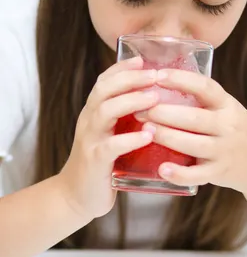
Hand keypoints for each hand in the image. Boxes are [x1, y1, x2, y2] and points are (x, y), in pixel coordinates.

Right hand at [57, 57, 158, 220]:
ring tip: (155, 97)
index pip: (104, 81)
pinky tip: (149, 135)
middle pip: (104, 90)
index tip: (142, 59)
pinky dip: (130, 139)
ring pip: (105, 111)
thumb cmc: (103, 163)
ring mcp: (90, 140)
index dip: (122, 68)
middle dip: (130, 79)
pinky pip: (111, 146)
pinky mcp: (95, 161)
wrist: (76, 197)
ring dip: (131, 101)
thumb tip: (160, 100)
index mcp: (94, 112)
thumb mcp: (111, 134)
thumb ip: (127, 118)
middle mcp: (89, 121)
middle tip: (155, 75)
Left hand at [138, 69, 246, 191]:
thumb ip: (200, 98)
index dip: (181, 80)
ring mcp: (224, 151)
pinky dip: (179, 174)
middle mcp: (228, 126)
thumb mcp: (225, 108)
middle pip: (194, 118)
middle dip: (164, 112)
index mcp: (227, 105)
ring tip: (145, 129)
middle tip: (140, 108)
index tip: (158, 75)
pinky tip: (161, 168)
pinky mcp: (219, 172)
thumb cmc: (233, 128)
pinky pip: (197, 175)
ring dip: (166, 137)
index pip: (205, 88)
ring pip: (193, 145)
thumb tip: (157, 80)